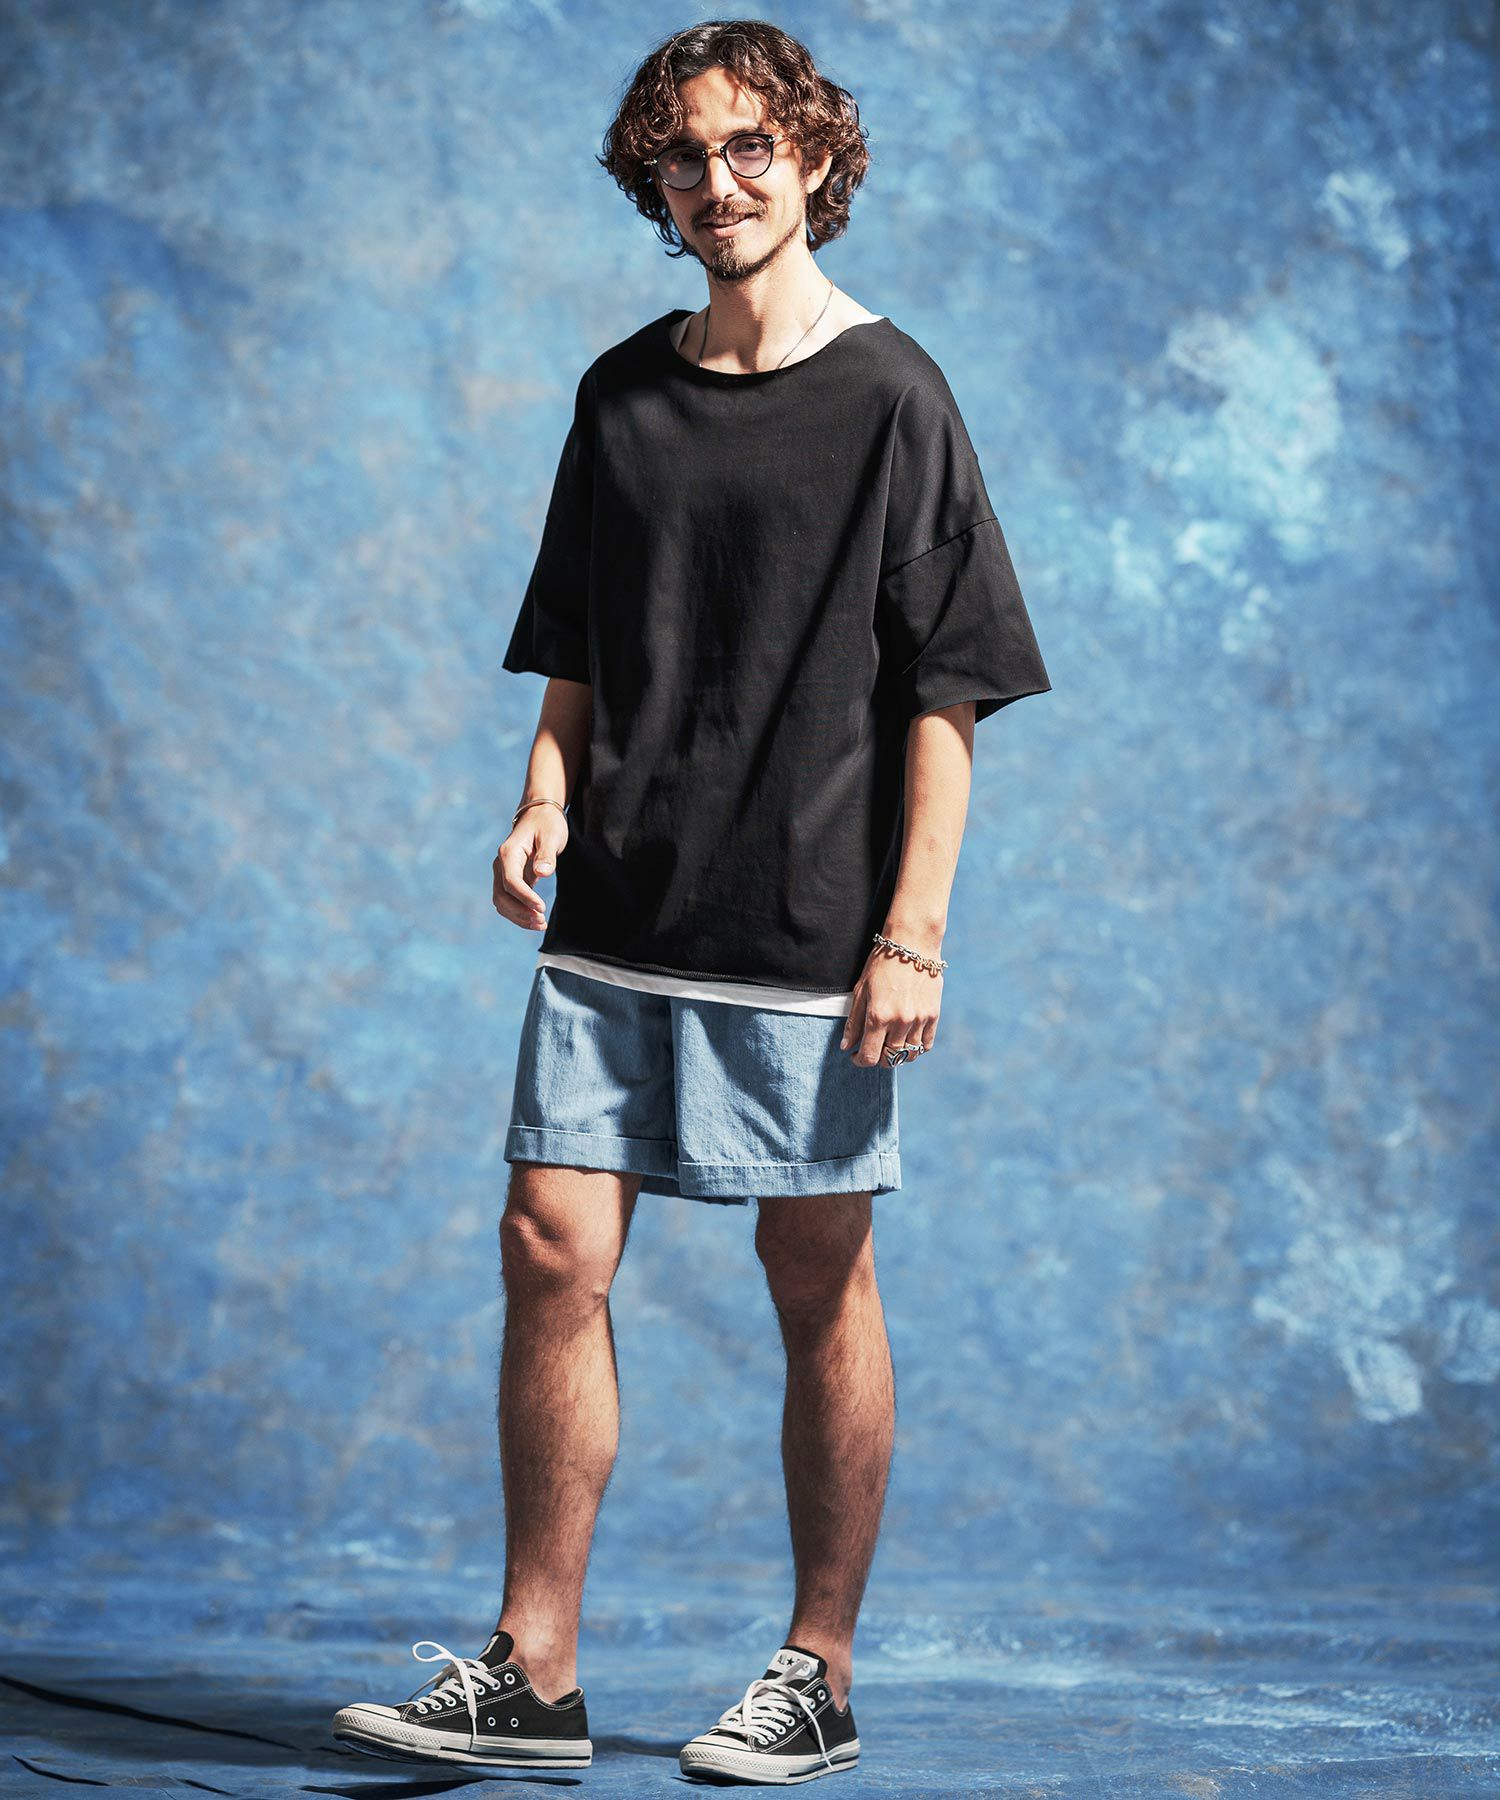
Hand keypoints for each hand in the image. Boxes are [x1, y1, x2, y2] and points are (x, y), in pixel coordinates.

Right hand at [493, 807, 568, 929]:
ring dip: (518, 916)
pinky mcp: (510, 880)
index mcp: (508, 853)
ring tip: (540, 924)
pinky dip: (518, 913)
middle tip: (541, 922)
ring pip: (502, 902)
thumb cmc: (547, 824)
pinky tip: (535, 920)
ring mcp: (503, 873)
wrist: (539, 815)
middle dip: (519, 912)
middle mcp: (501, 864)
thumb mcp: (551, 836)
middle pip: (501, 896)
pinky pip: (508, 901)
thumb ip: (547, 855)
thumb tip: (542, 873)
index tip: (541, 908)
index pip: (511, 881)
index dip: (525, 898)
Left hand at [839, 945, 941, 1066]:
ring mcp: (919, 1020)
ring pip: (908, 1055)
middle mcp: (900, 1021)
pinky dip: (915, 1048)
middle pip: (889, 1059)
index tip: (855, 1055)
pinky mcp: (933, 1015)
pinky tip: (906, 1039)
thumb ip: (854, 1021)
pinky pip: (925, 1045)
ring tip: (888, 1044)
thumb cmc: (882, 963)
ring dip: (896, 1055)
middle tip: (871, 1048)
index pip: (869, 1056)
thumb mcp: (861, 990)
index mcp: (878, 1016)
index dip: (859, 1060)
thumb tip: (846, 1046)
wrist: (913, 943)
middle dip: (877, 1059)